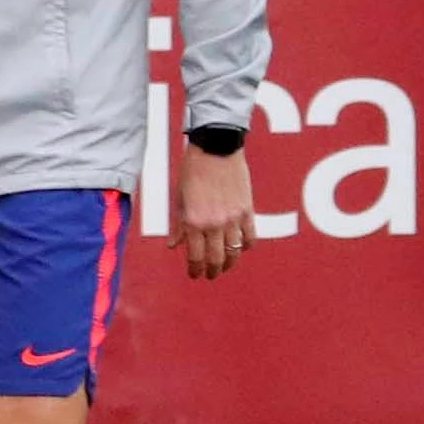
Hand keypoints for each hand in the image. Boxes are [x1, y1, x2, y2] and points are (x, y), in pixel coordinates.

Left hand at [169, 146, 254, 280]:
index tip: (195, 274)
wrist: (216, 148)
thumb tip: (173, 246)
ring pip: (234, 252)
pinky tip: (240, 248)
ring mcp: (233, 219)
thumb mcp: (180, 199)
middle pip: (216, 259)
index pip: (195, 257)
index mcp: (193, 222)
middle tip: (210, 275)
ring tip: (225, 266)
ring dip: (229, 263)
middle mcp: (214, 224)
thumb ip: (179, 226)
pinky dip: (245, 246)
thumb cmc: (193, 171)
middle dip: (213, 271)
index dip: (195, 270)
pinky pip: (250, 237)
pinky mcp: (247, 211)